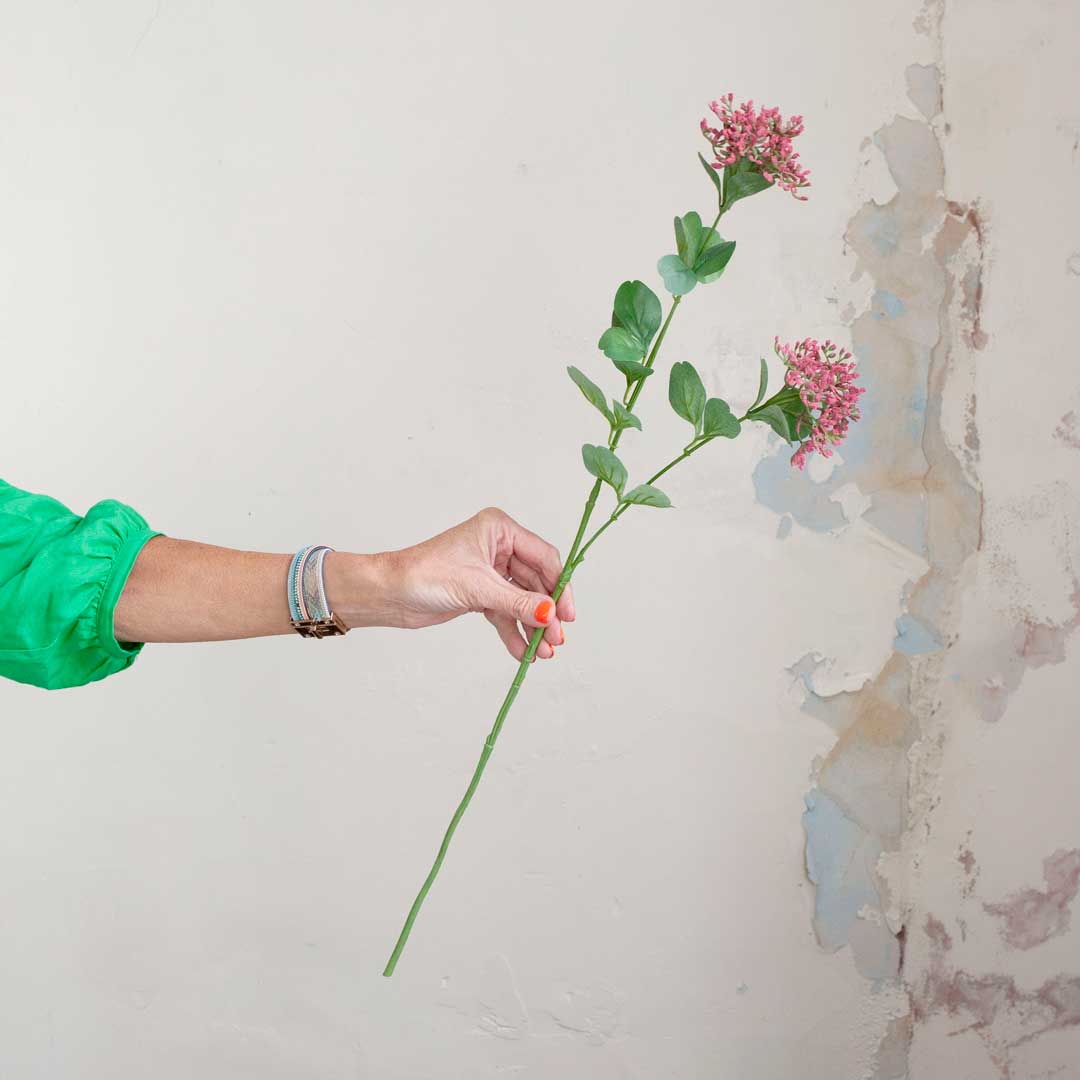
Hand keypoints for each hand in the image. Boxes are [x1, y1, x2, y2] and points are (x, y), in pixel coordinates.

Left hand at [326, 508, 574, 659]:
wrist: (388, 593)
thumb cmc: (424, 574)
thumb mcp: (477, 588)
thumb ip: (517, 602)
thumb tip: (550, 614)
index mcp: (499, 530)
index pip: (543, 557)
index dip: (559, 586)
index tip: (567, 614)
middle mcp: (498, 547)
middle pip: (536, 582)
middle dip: (546, 612)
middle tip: (557, 639)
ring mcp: (489, 572)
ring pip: (522, 600)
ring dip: (532, 627)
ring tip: (543, 653)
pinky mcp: (479, 593)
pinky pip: (505, 613)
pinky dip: (513, 632)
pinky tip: (522, 652)